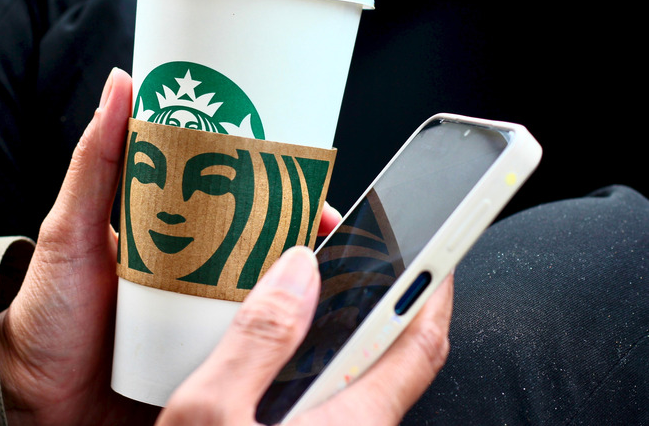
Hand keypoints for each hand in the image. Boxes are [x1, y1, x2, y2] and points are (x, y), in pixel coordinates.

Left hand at [0, 68, 342, 425]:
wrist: (38, 398)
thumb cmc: (49, 312)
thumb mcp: (71, 230)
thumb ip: (96, 163)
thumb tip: (122, 85)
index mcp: (172, 234)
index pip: (233, 199)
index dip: (276, 183)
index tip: (308, 174)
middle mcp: (195, 274)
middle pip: (260, 246)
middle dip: (299, 233)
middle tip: (327, 225)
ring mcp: (203, 319)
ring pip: (266, 296)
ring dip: (297, 287)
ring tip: (328, 277)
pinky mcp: (207, 363)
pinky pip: (254, 347)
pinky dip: (280, 338)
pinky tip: (301, 330)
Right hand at [157, 250, 453, 425]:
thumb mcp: (213, 415)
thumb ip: (258, 339)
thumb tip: (296, 272)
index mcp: (353, 418)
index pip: (421, 340)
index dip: (435, 285)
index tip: (438, 243)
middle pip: (388, 351)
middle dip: (374, 294)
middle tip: (342, 251)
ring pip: (352, 373)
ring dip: (334, 326)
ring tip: (296, 288)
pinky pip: (324, 395)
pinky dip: (307, 359)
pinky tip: (267, 350)